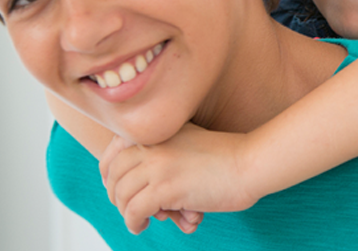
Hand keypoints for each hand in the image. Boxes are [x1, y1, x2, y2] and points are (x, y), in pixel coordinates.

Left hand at [98, 122, 259, 234]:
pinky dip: (133, 222)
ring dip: (126, 211)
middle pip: (114, 174)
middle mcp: (153, 144)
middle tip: (127, 207)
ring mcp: (157, 165)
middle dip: (116, 194)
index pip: (114, 149)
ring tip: (138, 220)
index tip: (113, 186)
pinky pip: (134, 210)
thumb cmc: (226, 156)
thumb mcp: (188, 140)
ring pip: (121, 194)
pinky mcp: (166, 188)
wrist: (250, 162)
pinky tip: (141, 226)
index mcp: (158, 131)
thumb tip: (142, 174)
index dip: (108, 171)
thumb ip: (165, 148)